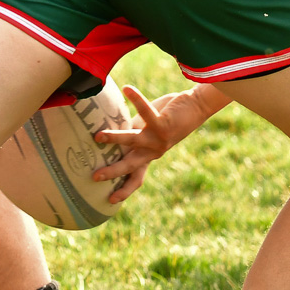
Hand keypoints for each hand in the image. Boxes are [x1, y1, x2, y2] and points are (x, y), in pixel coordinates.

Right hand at [90, 84, 219, 202]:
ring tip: (98, 135)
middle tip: (95, 177)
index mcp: (149, 155)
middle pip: (131, 166)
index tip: (110, 201)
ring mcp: (158, 139)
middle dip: (113, 172)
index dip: (124, 191)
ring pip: (132, 140)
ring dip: (115, 139)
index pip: (136, 178)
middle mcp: (153, 151)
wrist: (195, 109)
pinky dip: (136, 99)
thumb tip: (108, 132)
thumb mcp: (145, 130)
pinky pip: (145, 111)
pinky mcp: (163, 124)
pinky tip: (126, 88)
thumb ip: (131, 134)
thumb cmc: (166, 118)